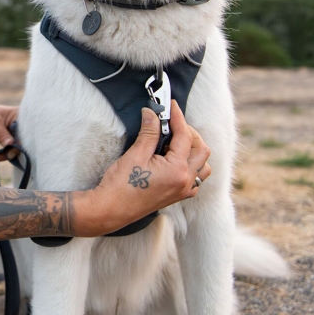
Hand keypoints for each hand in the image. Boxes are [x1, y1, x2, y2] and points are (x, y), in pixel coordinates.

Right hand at [87, 100, 211, 234]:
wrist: (111, 209)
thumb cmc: (121, 185)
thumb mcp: (136, 154)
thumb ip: (149, 132)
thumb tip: (152, 114)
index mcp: (177, 170)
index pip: (185, 136)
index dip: (178, 118)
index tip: (171, 106)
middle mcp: (185, 181)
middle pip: (200, 149)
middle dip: (188, 132)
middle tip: (171, 122)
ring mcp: (183, 190)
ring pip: (202, 165)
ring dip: (193, 149)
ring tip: (174, 140)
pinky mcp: (177, 195)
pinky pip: (195, 178)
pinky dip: (191, 165)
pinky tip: (174, 159)